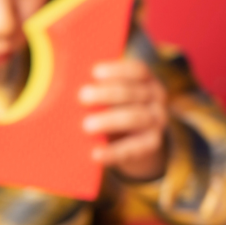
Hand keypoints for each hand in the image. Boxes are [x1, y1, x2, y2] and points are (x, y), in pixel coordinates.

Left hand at [79, 58, 168, 181]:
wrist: (139, 142)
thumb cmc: (116, 110)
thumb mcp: (114, 96)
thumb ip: (99, 88)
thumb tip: (68, 86)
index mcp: (147, 81)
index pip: (138, 71)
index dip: (117, 70)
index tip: (94, 73)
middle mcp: (156, 98)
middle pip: (133, 93)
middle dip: (107, 94)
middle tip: (82, 97)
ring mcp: (157, 121)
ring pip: (135, 117)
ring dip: (110, 120)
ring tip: (86, 125)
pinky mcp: (153, 144)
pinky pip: (135, 148)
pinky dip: (114, 152)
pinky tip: (96, 154)